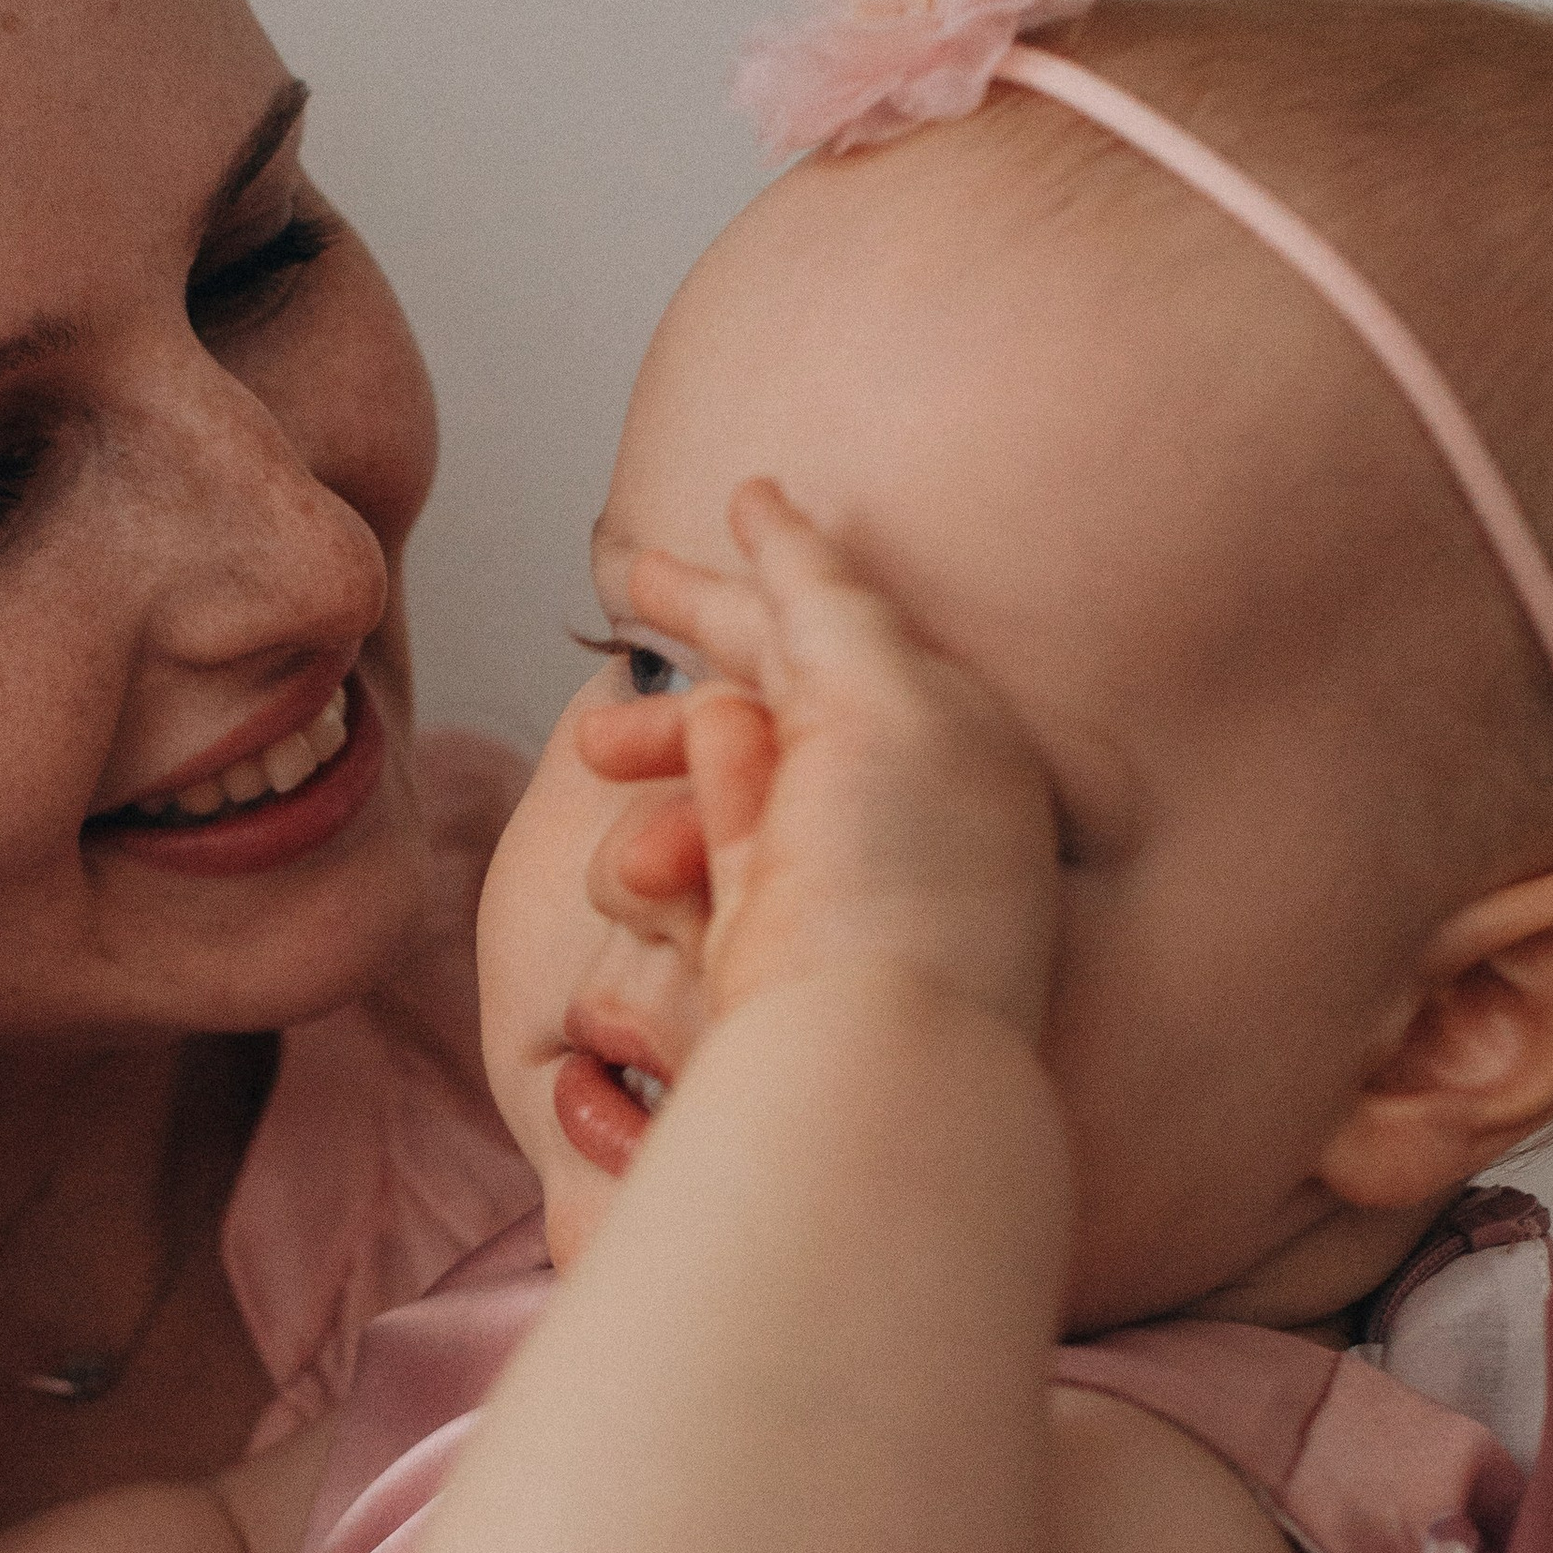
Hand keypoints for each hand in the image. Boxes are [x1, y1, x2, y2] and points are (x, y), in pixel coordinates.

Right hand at [580, 478, 1061, 1039]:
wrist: (866, 1054)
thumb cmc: (903, 872)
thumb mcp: (884, 692)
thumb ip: (826, 597)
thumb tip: (775, 520)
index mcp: (951, 726)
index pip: (849, 618)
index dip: (779, 557)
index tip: (732, 498)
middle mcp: (897, 795)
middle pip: (778, 680)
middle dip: (696, 635)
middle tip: (615, 593)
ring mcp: (825, 870)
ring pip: (715, 768)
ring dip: (662, 756)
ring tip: (601, 755)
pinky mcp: (760, 942)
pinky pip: (687, 859)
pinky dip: (655, 850)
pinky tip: (654, 872)